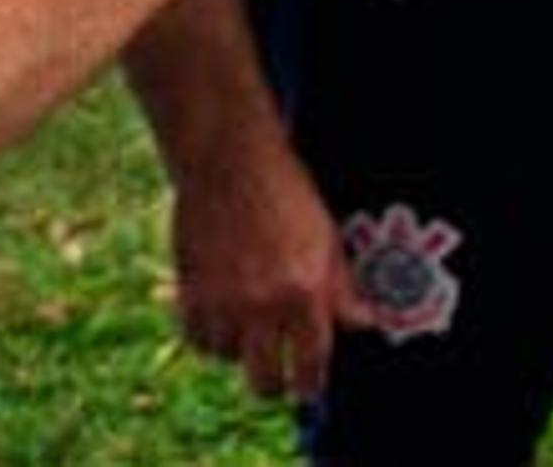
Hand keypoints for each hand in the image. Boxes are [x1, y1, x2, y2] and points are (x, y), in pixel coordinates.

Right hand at [167, 127, 358, 403]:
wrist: (230, 164)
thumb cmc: (288, 195)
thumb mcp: (328, 238)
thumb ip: (343, 289)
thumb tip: (364, 324)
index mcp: (305, 291)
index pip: (313, 361)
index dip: (313, 383)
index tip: (312, 388)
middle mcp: (263, 305)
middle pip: (265, 380)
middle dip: (275, 384)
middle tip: (280, 374)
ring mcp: (222, 303)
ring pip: (228, 359)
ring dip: (240, 350)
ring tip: (252, 325)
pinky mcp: (188, 295)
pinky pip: (198, 340)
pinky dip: (210, 336)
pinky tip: (224, 316)